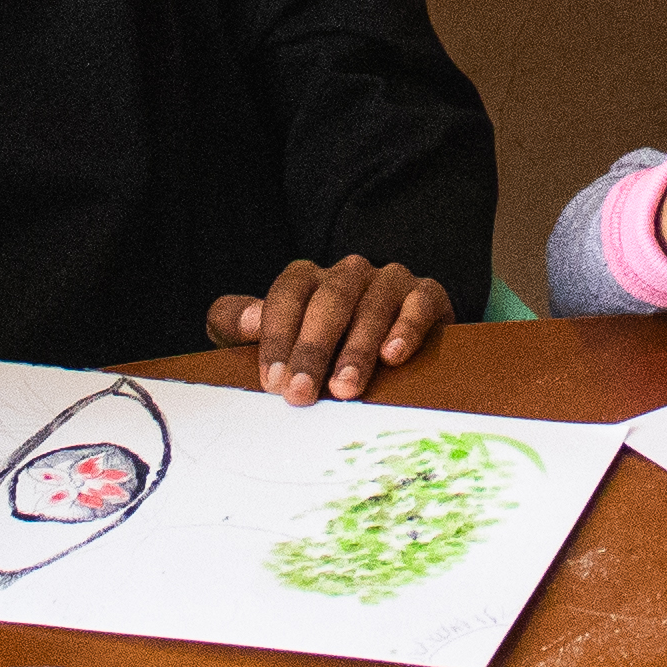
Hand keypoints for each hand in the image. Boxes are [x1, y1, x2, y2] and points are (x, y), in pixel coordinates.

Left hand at [208, 257, 451, 405]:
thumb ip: (239, 324)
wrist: (393, 356)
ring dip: (357, 347)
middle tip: (301, 394)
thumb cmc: (319, 351)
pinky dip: (406, 328)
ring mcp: (390, 280)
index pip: (288, 295)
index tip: (273, 382)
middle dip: (312, 348)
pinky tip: (393, 357)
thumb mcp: (271, 338)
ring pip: (373, 303)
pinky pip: (419, 302)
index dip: (277, 337)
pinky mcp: (427, 295)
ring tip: (344, 389)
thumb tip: (247, 320)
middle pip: (330, 299)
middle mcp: (349, 272)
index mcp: (308, 278)